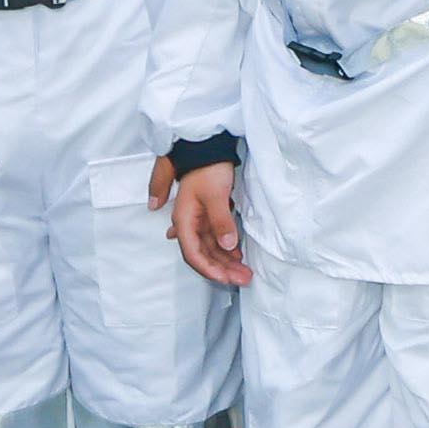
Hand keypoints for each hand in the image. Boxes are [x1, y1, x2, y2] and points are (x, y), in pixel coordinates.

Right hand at [158, 161, 243, 282]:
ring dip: (226, 261)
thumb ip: (221, 221)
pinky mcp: (209, 214)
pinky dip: (226, 247)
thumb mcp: (216, 196)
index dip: (209, 269)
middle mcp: (189, 223)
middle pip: (203, 254)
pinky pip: (216, 237)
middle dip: (222, 269)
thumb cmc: (208, 169)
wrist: (207, 148)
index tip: (227, 279)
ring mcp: (199, 220)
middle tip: (244, 279)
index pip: (193, 254)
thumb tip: (228, 246)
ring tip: (245, 271)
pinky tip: (237, 254)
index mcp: (184, 221)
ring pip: (211, 248)